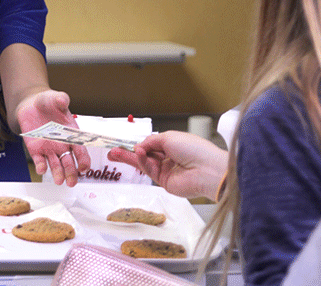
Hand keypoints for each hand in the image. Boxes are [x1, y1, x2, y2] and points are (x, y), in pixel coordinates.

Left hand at [17, 90, 90, 186]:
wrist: (31, 105)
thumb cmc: (47, 102)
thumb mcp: (55, 98)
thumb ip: (61, 99)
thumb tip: (63, 100)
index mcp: (71, 133)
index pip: (81, 150)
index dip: (83, 160)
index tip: (84, 167)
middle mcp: (62, 144)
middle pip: (69, 162)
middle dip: (72, 173)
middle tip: (72, 182)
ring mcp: (49, 148)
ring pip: (56, 165)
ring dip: (58, 174)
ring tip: (59, 181)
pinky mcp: (36, 150)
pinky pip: (39, 161)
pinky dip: (41, 166)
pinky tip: (41, 169)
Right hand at [107, 131, 227, 200]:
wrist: (206, 170)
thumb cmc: (194, 149)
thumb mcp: (169, 137)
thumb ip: (151, 141)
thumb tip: (139, 146)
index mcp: (174, 145)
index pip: (152, 145)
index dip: (139, 144)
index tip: (125, 143)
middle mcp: (170, 158)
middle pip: (145, 156)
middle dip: (129, 154)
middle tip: (113, 152)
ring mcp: (167, 171)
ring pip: (145, 164)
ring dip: (131, 158)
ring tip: (117, 153)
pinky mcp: (165, 182)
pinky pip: (150, 171)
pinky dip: (143, 162)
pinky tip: (138, 154)